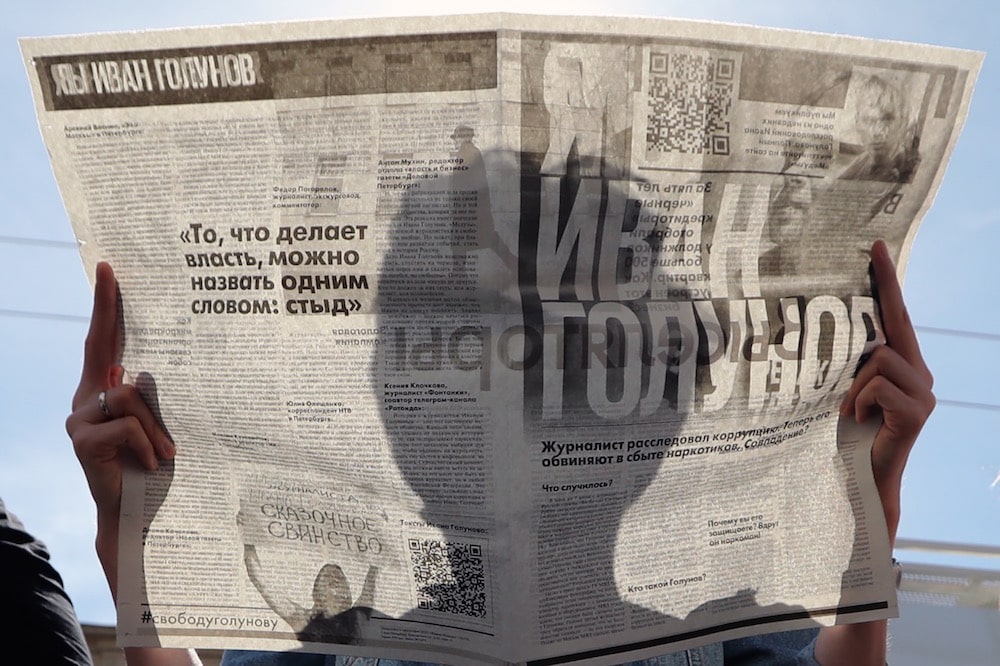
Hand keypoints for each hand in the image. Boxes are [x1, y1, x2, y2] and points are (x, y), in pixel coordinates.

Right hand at [64, 263, 174, 588]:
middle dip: (106, 306)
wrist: (134, 516)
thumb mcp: (157, 426)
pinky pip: (129, 424)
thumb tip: (149, 366)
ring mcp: (79, 417)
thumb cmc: (152, 469)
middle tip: (109, 270)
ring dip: (158, 426)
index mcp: (105, 391)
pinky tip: (151, 464)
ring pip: (132, 395)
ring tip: (167, 454)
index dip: (105, 306)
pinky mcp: (82, 438)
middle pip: (100, 345)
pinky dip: (149, 444)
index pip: (105, 341)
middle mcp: (86, 398)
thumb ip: (149, 396)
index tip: (107, 270)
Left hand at [840, 240, 934, 542]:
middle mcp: (921, 374)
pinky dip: (857, 402)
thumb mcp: (847, 391)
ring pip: (878, 358)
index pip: (896, 317)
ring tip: (850, 412)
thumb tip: (828, 327)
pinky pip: (875, 385)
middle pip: (897, 323)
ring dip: (852, 386)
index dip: (888, 282)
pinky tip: (857, 421)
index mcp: (905, 367)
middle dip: (885, 285)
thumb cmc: (850, 436)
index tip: (876, 247)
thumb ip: (852, 363)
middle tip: (873, 251)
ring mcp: (924, 393)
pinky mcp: (917, 412)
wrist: (863, 481)